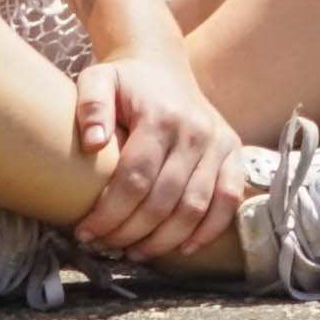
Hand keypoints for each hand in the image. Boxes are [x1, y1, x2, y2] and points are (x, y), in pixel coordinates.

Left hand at [66, 50, 249, 259]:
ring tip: (134, 253)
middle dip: (130, 233)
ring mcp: (218, 144)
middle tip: (105, 247)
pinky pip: (228, 201)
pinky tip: (184, 249)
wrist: (162, 66)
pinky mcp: (233, 154)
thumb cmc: (125, 82)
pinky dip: (209, 230)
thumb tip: (92, 143)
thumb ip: (91, 105)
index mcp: (161, 116)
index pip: (135, 178)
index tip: (86, 233)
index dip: (109, 213)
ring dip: (164, 241)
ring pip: (195, 208)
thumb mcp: (98, 79)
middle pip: (163, 200)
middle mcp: (195, 131)